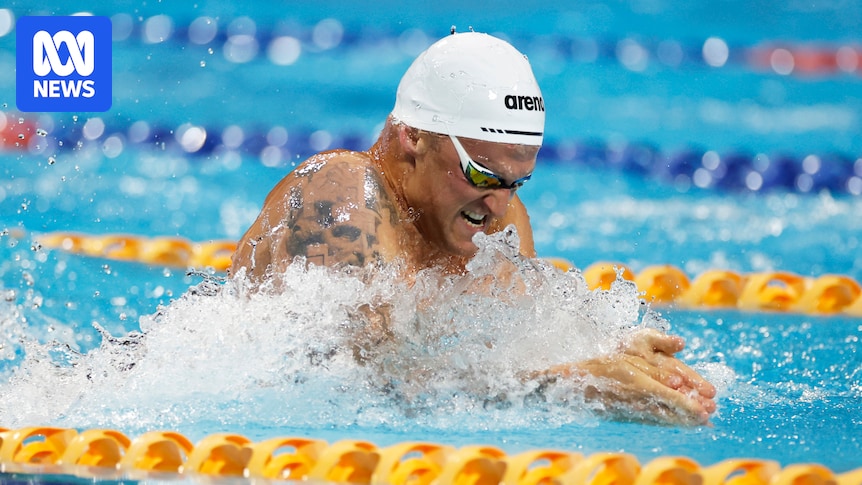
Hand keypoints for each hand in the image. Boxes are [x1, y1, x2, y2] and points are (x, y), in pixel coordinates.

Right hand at [545, 329, 716, 425]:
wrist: (580, 386)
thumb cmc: (606, 368)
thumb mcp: (631, 363)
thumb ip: (656, 373)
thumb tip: (678, 382)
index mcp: (643, 387)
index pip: (673, 399)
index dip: (691, 406)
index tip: (707, 412)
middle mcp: (641, 404)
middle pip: (673, 414)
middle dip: (693, 416)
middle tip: (710, 417)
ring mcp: (636, 414)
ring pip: (666, 420)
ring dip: (684, 421)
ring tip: (700, 422)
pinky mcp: (631, 418)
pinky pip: (656, 421)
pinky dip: (671, 421)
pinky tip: (677, 421)